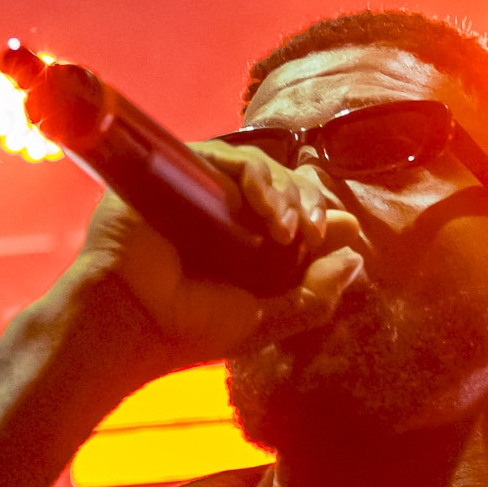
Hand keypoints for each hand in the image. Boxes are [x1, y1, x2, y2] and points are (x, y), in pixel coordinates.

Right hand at [67, 142, 367, 379]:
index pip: (296, 212)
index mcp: (247, 245)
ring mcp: (202, 191)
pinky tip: (268, 213)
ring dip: (286, 193)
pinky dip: (257, 179)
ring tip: (289, 230)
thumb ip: (314, 295)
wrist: (132, 321)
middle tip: (312, 234)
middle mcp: (226, 213)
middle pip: (284, 184)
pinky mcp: (179, 172)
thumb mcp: (266, 320)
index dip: (321, 216)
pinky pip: (228, 158)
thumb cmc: (190, 328)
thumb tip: (356, 257)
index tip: (333, 234)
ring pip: (261, 168)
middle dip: (309, 204)